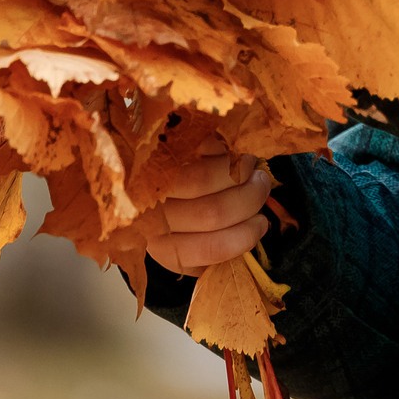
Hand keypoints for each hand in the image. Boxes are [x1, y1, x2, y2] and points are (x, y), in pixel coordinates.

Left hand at [136, 141, 273, 274]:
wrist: (135, 194)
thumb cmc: (176, 220)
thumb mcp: (194, 244)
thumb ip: (220, 243)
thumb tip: (257, 224)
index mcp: (167, 250)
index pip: (211, 249)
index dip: (245, 236)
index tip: (262, 222)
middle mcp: (151, 222)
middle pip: (212, 213)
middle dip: (250, 197)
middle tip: (262, 184)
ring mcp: (145, 188)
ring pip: (202, 180)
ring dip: (238, 171)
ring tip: (250, 166)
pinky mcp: (144, 158)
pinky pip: (189, 149)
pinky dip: (216, 149)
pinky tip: (225, 153)